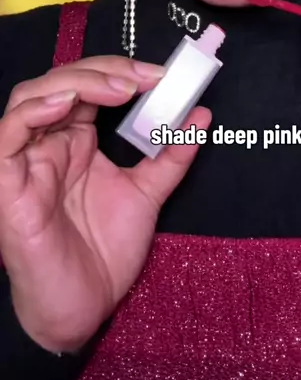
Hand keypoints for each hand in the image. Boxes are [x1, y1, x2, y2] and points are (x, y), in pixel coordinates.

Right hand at [0, 56, 210, 351]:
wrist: (84, 309)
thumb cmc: (104, 253)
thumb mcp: (147, 193)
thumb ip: (171, 153)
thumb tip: (202, 114)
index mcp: (75, 140)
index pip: (89, 84)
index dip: (122, 71)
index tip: (163, 76)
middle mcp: (47, 143)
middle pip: (62, 81)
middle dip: (105, 70)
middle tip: (147, 79)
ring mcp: (25, 161)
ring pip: (31, 96)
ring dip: (75, 82)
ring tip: (118, 89)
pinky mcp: (7, 184)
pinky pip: (7, 136)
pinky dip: (34, 112)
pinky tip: (67, 105)